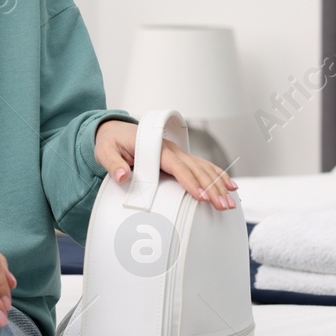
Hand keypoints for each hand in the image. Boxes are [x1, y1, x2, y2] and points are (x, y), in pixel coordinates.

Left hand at [94, 119, 237, 209]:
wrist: (114, 130)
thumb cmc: (111, 142)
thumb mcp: (105, 151)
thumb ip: (113, 163)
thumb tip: (122, 176)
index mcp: (155, 148)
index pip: (177, 166)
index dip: (190, 181)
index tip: (201, 196)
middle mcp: (170, 149)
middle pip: (196, 169)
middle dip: (212, 188)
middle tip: (223, 205)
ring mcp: (177, 153)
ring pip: (203, 168)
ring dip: (218, 184)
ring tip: (230, 201)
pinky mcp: (179, 159)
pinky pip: (202, 167)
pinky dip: (217, 176)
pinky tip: (230, 186)